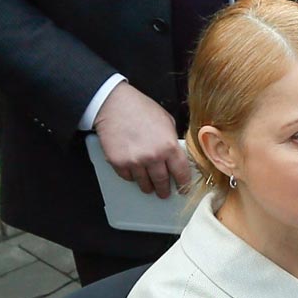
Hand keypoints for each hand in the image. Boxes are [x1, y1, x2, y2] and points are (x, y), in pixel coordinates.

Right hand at [92, 82, 191, 197]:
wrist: (114, 104)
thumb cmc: (140, 109)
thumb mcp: (167, 121)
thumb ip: (172, 140)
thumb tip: (176, 153)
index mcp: (169, 146)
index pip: (181, 173)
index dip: (183, 183)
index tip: (183, 188)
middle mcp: (153, 157)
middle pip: (162, 182)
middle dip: (164, 190)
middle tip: (164, 193)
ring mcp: (135, 161)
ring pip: (144, 183)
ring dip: (148, 187)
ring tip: (149, 187)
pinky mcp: (118, 162)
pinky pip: (127, 177)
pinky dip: (131, 177)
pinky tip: (134, 173)